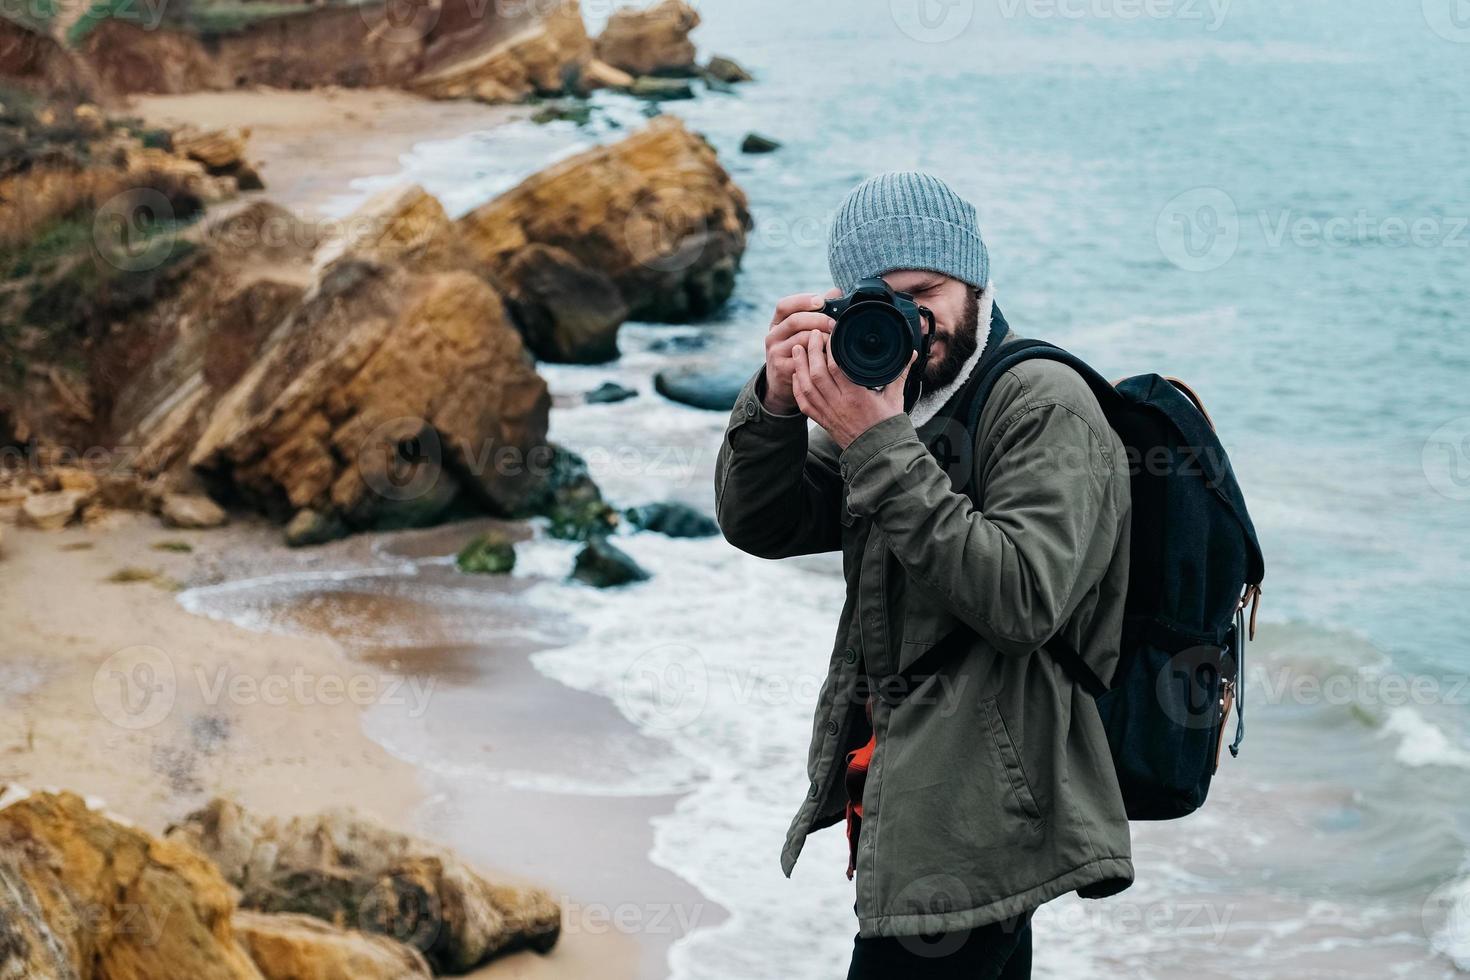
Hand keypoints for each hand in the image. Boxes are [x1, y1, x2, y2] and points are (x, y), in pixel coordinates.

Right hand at [762, 289, 841, 413]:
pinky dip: (819, 355)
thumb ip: (817, 311)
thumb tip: (835, 291)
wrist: (782, 382)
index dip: (802, 300)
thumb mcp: (801, 331)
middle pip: (794, 320)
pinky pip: (804, 359)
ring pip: (800, 339)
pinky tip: (828, 355)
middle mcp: (773, 336)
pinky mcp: (782, 368)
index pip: (784, 305)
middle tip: (834, 323)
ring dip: (821, 337)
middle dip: (818, 319)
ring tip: (834, 340)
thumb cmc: (798, 351)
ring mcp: (775, 352)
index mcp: (777, 323)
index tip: (821, 300)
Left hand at [791, 330, 914, 449]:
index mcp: (856, 396)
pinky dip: (797, 388)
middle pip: (817, 373)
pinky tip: (796, 375)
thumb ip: (899, 374)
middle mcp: (838, 404)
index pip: (836, 367)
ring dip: (800, 366)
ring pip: (806, 387)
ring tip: (797, 348)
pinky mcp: (822, 421)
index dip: (830, 349)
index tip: (829, 335)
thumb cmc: (887, 426)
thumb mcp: (895, 398)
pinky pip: (804, 403)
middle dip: (811, 351)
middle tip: (812, 335)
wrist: (878, 453)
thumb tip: (910, 354)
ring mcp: (828, 413)